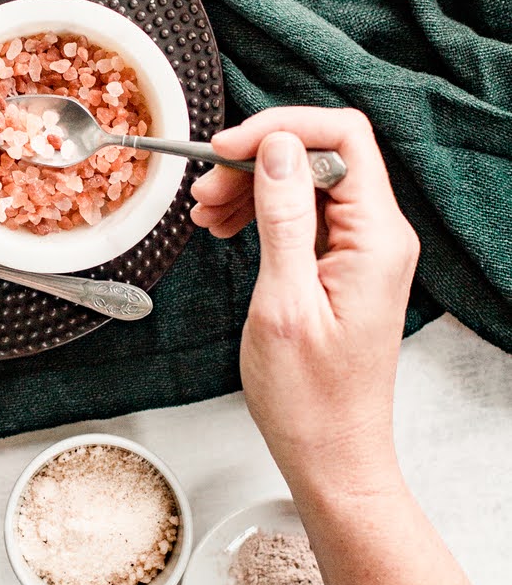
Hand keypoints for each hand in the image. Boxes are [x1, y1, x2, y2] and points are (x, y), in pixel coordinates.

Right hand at [190, 108, 419, 494]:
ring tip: (206, 215)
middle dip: (257, 160)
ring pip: (307, 182)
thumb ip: (283, 217)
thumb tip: (279, 148)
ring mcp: (363, 251)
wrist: (332, 455)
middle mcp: (380, 236)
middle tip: (204, 191)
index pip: (343, 137)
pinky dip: (261, 213)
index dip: (281, 129)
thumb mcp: (283, 303)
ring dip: (252, 187)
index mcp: (377, 239)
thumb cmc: (310, 400)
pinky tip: (225, 228)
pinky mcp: (344, 267)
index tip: (226, 149)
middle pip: (321, 154)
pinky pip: (304, 216)